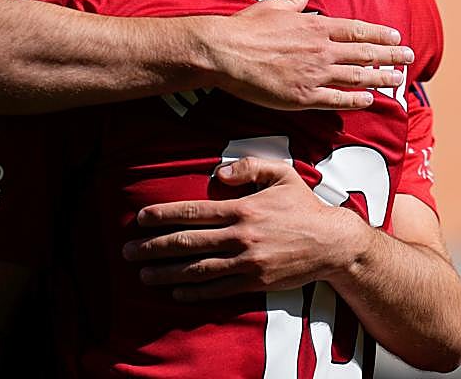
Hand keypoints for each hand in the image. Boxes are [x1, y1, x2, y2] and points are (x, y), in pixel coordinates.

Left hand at [122, 157, 368, 299]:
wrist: (332, 243)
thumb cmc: (303, 205)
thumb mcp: (280, 173)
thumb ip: (247, 167)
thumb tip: (217, 174)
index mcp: (242, 208)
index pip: (193, 212)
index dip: (164, 216)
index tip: (140, 219)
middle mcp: (240, 236)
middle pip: (187, 243)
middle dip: (153, 247)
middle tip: (128, 252)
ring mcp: (247, 262)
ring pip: (197, 269)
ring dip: (166, 273)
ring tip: (143, 275)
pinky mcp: (255, 282)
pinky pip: (218, 290)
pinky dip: (194, 292)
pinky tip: (176, 291)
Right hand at [201, 0, 412, 109]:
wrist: (226, 52)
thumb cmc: (247, 28)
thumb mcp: (273, 6)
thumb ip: (295, 1)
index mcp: (316, 26)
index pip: (357, 30)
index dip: (379, 34)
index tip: (396, 36)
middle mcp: (322, 49)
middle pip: (365, 53)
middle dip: (391, 55)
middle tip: (409, 57)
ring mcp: (315, 74)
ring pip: (357, 77)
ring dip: (381, 78)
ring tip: (398, 79)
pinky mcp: (304, 96)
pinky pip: (337, 99)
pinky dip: (356, 100)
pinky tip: (369, 100)